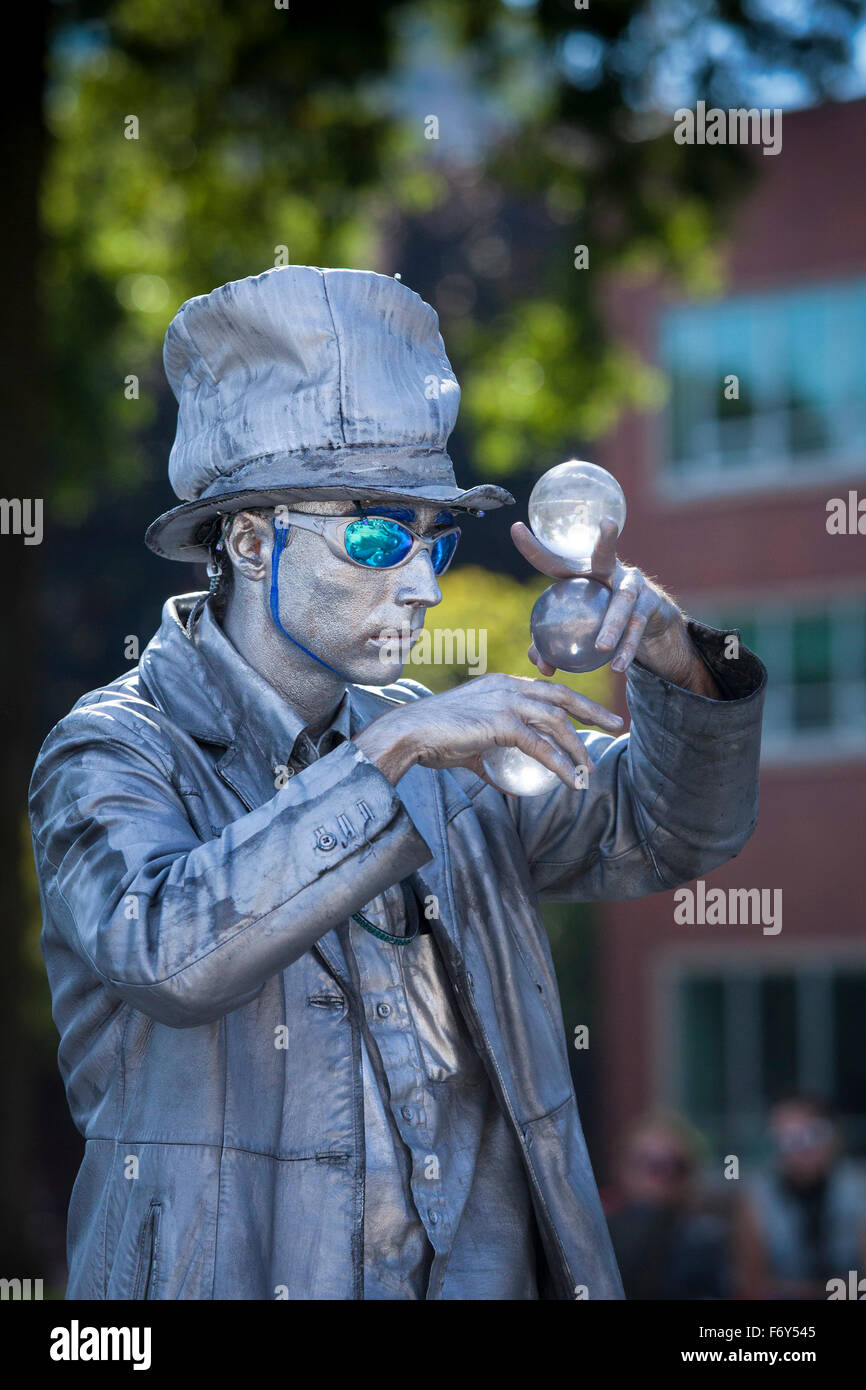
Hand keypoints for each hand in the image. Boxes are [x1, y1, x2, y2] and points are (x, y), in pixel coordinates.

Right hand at [353, 673, 623, 792]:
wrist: (410, 734)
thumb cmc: (433, 740)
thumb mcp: (469, 746)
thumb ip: (489, 761)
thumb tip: (506, 786)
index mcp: (501, 684)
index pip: (547, 690)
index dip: (574, 702)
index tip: (594, 715)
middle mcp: (508, 687)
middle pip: (562, 697)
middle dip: (593, 710)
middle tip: (617, 723)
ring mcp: (506, 702)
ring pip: (557, 722)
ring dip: (578, 747)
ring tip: (589, 769)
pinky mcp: (503, 723)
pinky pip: (541, 746)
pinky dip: (560, 764)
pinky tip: (571, 780)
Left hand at [511, 518, 719, 695]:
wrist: (646, 623)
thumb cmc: (600, 618)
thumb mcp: (577, 626)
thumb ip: (554, 644)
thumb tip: (539, 664)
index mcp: (581, 572)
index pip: (554, 559)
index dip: (534, 546)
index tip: (515, 527)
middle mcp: (609, 570)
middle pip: (605, 554)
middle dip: (606, 540)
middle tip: (608, 525)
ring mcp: (633, 584)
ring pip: (624, 601)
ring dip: (613, 624)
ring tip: (601, 647)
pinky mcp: (650, 603)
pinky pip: (637, 627)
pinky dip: (627, 647)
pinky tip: (617, 665)